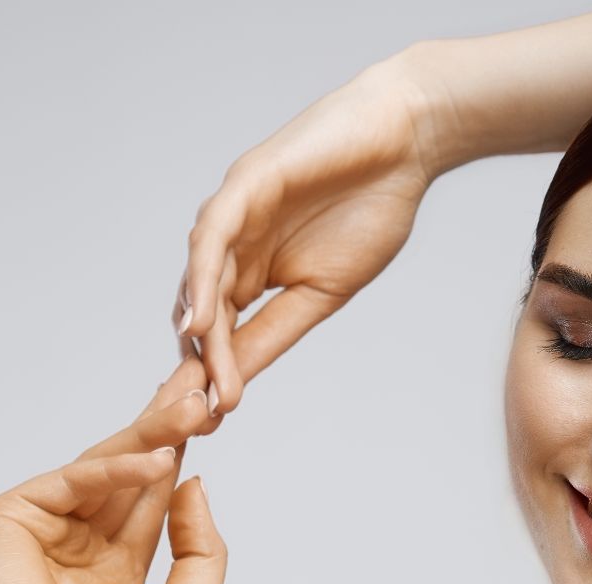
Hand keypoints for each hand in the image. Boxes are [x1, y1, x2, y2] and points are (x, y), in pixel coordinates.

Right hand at [0, 356, 227, 583]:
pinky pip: (72, 480)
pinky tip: (161, 459)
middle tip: (199, 380)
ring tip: (194, 403)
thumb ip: (201, 545)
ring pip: (103, 467)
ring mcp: (39, 530)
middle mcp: (73, 546)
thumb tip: (193, 481)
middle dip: (166, 426)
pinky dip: (116, 468)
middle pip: (127, 471)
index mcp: (110, 569)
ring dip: (152, 432)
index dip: (179, 452)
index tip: (209, 409)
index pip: (151, 497)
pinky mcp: (7, 519)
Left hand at [175, 53, 441, 414]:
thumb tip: (234, 384)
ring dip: (197, 341)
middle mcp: (231, 248)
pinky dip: (201, 284)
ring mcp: (232, 216)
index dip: (211, 381)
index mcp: (251, 274)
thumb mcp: (322, 293)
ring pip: (200, 286)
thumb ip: (275, 331)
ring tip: (197, 389)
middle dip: (190, 371)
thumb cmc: (372, 209)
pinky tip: (197, 326)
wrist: (405, 144)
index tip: (207, 431)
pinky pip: (212, 241)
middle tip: (186, 424)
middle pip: (197, 316)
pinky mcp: (243, 186)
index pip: (221, 336)